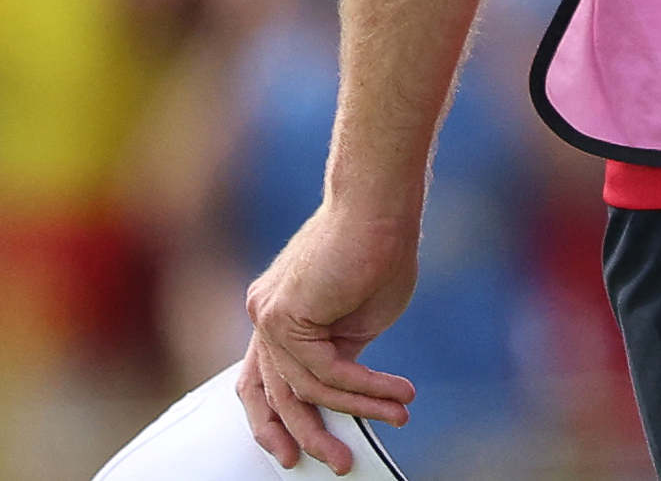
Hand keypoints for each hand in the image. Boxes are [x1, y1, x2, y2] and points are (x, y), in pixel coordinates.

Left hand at [237, 202, 420, 473]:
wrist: (380, 205)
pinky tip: (396, 394)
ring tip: (399, 416)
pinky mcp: (281, 317)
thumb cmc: (380, 251)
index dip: (274, 421)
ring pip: (305, 389)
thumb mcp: (360, 317)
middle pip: (270, 396)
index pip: (261, 381)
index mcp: (276, 315)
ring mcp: (266, 317)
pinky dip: (364, 389)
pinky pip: (324, 372)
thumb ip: (343, 352)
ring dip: (357, 409)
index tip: (294, 452)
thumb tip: (344, 393)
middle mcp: (262, 317)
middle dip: (304, 435)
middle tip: (337, 462)